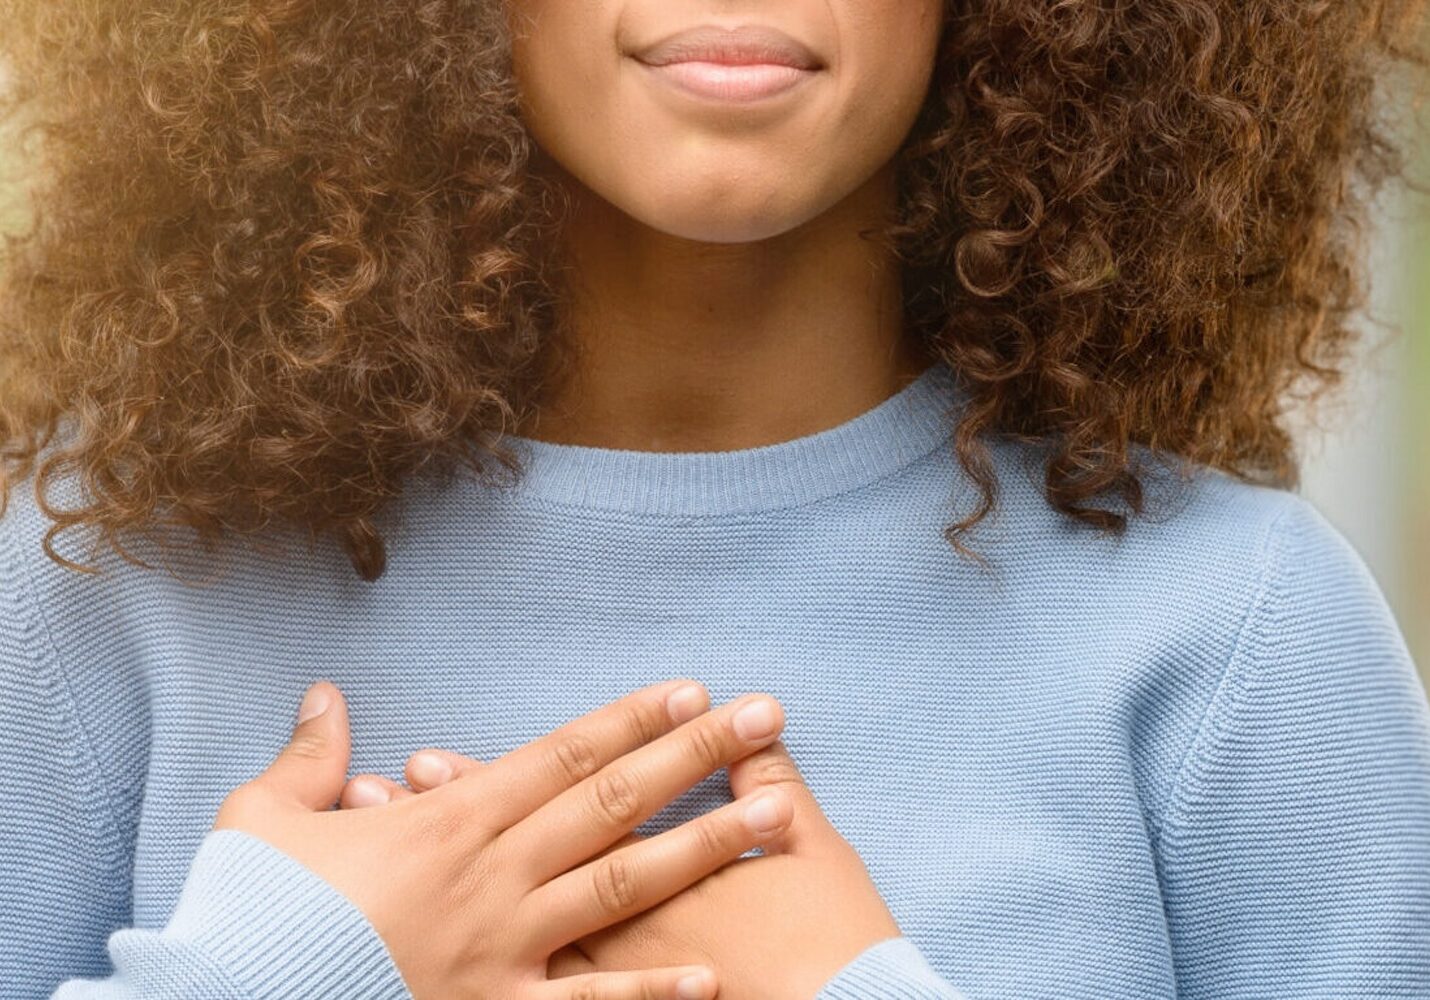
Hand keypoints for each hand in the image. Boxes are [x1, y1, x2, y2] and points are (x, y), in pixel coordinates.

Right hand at [214, 678, 795, 999]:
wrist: (231, 998)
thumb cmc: (250, 913)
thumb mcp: (264, 817)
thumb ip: (309, 755)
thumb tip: (324, 693)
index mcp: (450, 818)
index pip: (564, 753)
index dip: (632, 717)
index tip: (691, 688)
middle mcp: (495, 872)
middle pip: (615, 800)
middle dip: (696, 754)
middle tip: (766, 716)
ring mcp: (506, 945)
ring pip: (626, 884)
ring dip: (707, 846)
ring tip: (778, 815)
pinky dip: (650, 990)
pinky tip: (713, 976)